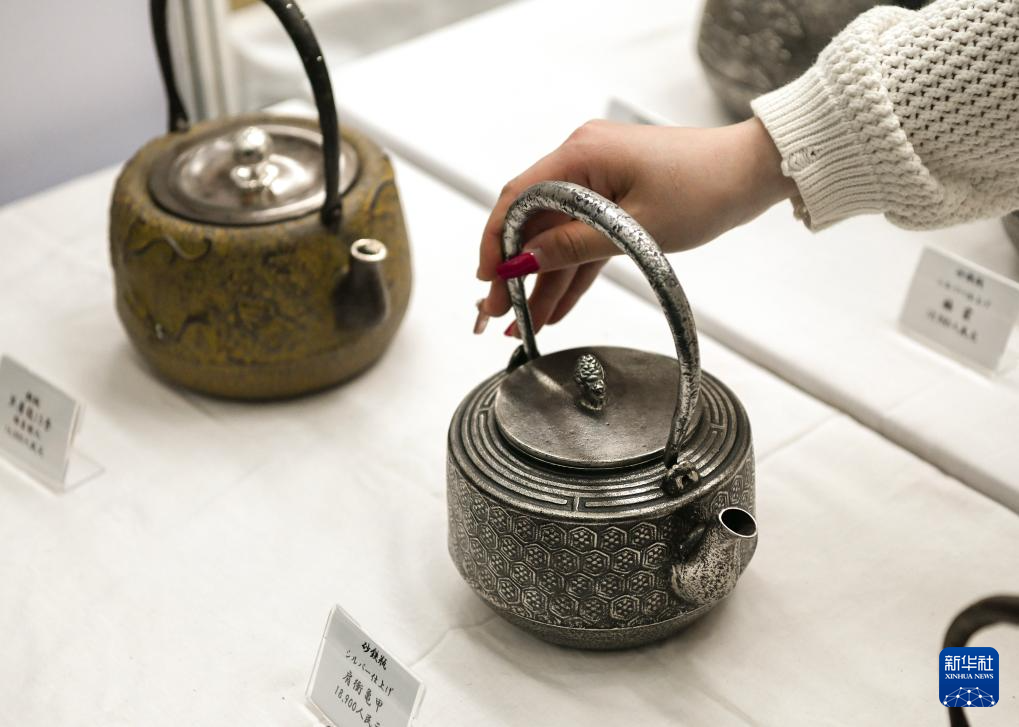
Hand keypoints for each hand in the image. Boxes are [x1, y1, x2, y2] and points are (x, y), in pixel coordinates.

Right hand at [474, 117, 794, 334]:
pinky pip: (585, 236)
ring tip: (527, 323)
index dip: (494, 242)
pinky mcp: (616, 195)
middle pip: (534, 222)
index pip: (517, 199)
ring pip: (559, 235)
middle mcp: (582, 160)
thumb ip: (573, 247)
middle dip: (517, 271)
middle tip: (500, 313)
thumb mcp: (634, 229)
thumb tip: (522, 261)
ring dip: (545, 278)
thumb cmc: (705, 188)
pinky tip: (557, 305)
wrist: (752, 172)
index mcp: (580, 155)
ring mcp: (599, 177)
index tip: (485, 280)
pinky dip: (574, 269)